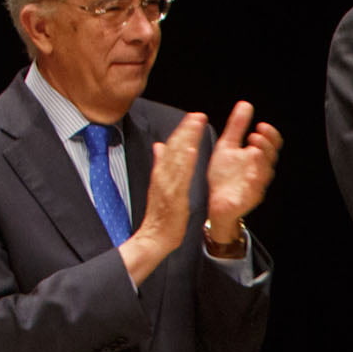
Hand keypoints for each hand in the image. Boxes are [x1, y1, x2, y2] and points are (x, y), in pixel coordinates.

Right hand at [118, 113, 206, 285]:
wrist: (154, 237)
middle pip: (173, 149)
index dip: (182, 131)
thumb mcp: (160, 185)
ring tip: (196, 124)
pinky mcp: (173, 197)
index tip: (193, 117)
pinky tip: (193, 151)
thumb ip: (160, 165)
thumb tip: (159, 145)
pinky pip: (180, 177)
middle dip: (186, 130)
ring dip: (187, 140)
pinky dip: (186, 163)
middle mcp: (162, 176)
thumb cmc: (161, 214)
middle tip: (198, 114)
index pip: (171, 148)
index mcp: (161, 173)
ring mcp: (167, 186)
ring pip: (177, 158)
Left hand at [201, 101, 281, 248]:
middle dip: (265, 145)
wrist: (217, 203)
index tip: (261, 125)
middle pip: (270, 156)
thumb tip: (245, 105)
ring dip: (261, 160)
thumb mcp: (227, 146)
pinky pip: (254, 190)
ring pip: (265, 172)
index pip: (271, 144)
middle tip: (256, 135)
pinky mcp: (249, 198)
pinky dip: (254, 181)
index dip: (270, 135)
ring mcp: (256, 185)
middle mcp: (259, 170)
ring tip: (253, 149)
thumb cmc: (225, 177)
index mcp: (256, 157)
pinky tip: (251, 173)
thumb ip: (237, 126)